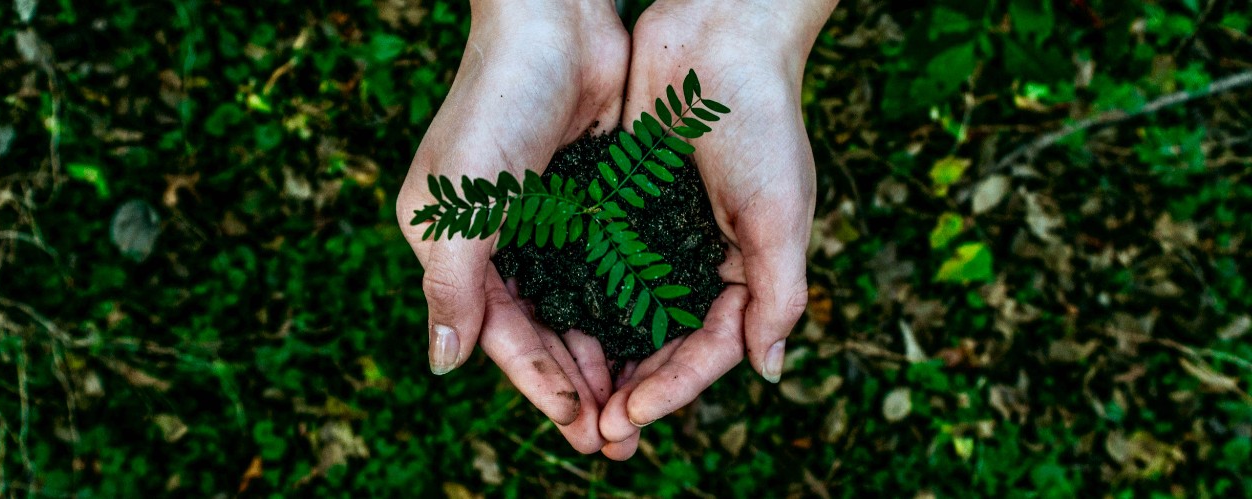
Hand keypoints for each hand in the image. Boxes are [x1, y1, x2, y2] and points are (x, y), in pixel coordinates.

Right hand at [395, 0, 627, 453]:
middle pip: (541, 331)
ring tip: (639, 404)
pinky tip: (653, 340)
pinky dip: (624, 307)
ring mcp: (545, 222)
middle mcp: (497, 241)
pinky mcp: (588, 201)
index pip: (500, 334)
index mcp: (453, 246)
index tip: (579, 428)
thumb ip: (452, 287)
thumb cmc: (496, 107)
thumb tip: (443, 366)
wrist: (554, 23)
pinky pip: (607, 269)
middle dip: (577, 385)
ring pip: (577, 308)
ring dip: (604, 356)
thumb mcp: (461, 205)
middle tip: (616, 438)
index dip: (539, 384)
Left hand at [595, 0, 837, 458]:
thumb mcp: (779, 213)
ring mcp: (660, 234)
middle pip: (665, 343)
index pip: (710, 348)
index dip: (673, 388)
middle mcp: (702, 259)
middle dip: (634, 388)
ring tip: (570, 399)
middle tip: (595, 432)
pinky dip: (581, 300)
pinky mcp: (623, 205)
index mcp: (748, 268)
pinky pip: (600, 265)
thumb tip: (769, 371)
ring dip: (602, 357)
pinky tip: (551, 328)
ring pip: (627, 313)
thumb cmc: (760, 120)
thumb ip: (778, 293)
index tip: (630, 417)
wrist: (718, 33)